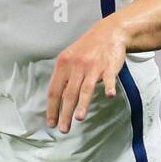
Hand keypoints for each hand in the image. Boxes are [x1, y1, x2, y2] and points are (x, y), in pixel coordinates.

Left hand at [46, 17, 127, 131]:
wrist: (109, 32)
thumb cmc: (87, 48)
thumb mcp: (70, 58)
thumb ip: (64, 77)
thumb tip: (55, 100)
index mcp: (63, 65)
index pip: (54, 90)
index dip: (52, 108)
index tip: (51, 123)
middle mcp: (76, 66)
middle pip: (68, 93)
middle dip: (64, 113)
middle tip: (63, 129)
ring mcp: (93, 66)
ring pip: (86, 88)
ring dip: (82, 104)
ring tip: (79, 118)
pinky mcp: (109, 66)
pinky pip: (109, 78)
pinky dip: (109, 87)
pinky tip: (109, 96)